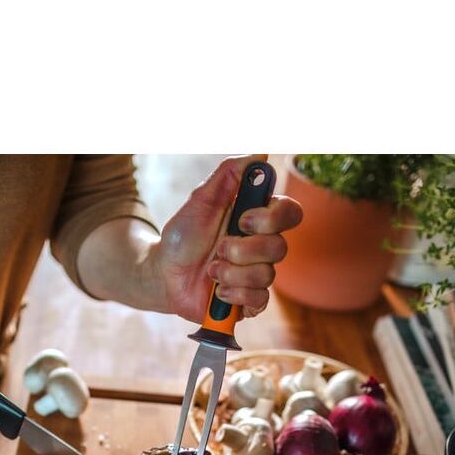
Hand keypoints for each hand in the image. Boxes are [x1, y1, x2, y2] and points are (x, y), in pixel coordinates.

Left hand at [154, 155, 302, 322]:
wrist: (164, 273)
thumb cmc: (183, 235)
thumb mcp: (201, 198)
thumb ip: (229, 173)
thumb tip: (260, 153)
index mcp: (257, 219)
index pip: (290, 212)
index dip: (272, 218)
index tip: (243, 220)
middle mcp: (262, 246)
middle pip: (280, 247)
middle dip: (243, 250)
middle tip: (219, 249)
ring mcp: (258, 274)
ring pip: (267, 275)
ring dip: (231, 272)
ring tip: (211, 271)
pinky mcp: (250, 301)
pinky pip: (259, 300)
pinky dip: (234, 294)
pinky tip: (217, 291)